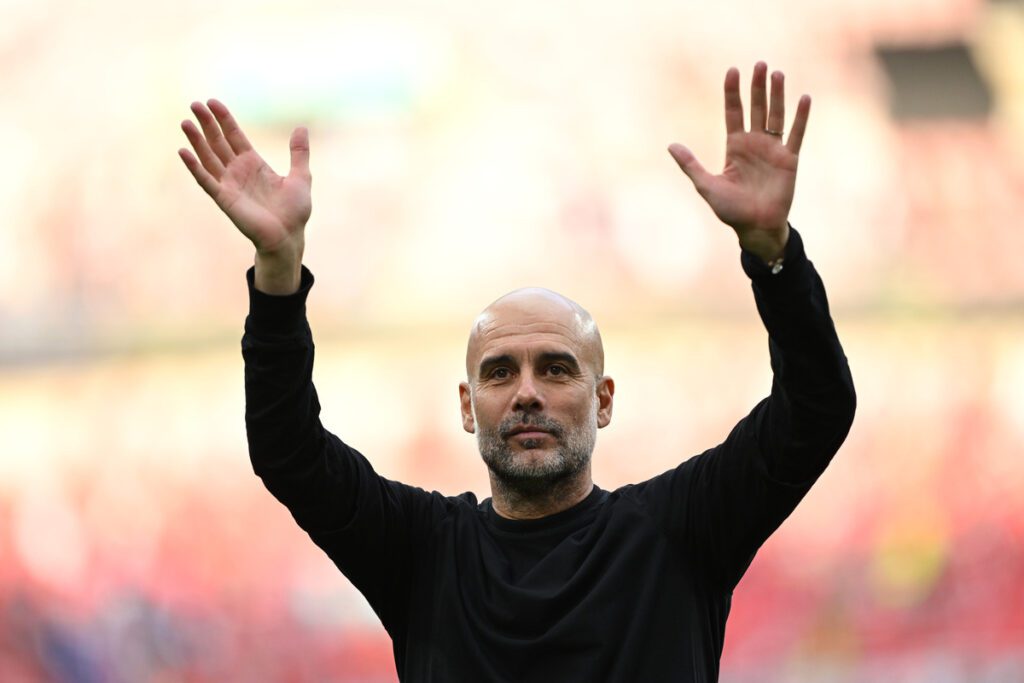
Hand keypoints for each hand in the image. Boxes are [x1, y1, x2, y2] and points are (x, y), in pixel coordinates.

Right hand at [178, 100, 311, 260]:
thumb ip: (299, 152)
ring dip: (196, 141)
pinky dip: (195, 167)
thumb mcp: (301, 176)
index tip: (212, 102)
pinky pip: (206, 180)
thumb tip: (301, 127)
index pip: (234, 136)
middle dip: (207, 124)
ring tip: (185, 122)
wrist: (289, 237)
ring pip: (209, 158)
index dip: (224, 119)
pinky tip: (183, 152)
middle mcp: (238, 171)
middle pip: (218, 142)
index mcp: (254, 163)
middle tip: (195, 104)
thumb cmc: (294, 211)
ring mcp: (229, 184)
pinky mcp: (225, 199)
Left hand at [668, 62, 809, 262]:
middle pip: (756, 108)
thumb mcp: (706, 185)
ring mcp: (773, 150)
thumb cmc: (730, 210)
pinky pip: (796, 134)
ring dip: (777, 95)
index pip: (733, 112)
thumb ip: (691, 165)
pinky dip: (800, 117)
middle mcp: (755, 144)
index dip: (732, 92)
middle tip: (759, 64)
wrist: (755, 228)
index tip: (733, 71)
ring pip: (776, 116)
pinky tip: (804, 98)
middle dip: (757, 87)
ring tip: (777, 73)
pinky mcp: (789, 160)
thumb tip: (671, 145)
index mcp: (735, 147)